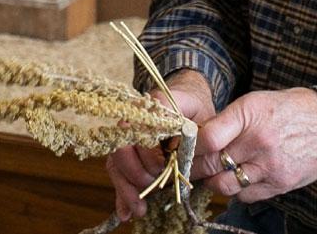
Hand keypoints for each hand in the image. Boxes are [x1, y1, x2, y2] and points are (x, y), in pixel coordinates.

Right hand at [106, 70, 215, 219]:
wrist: (188, 103)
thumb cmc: (195, 109)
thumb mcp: (201, 115)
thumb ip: (194, 130)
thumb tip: (180, 154)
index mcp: (153, 106)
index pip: (140, 126)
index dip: (148, 150)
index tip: (162, 166)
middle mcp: (134, 119)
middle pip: (121, 147)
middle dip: (136, 171)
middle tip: (154, 183)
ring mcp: (127, 137)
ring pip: (116, 163)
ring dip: (127, 188)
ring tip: (140, 209)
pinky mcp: (128, 154)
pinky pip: (118, 173)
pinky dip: (122, 194)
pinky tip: (127, 212)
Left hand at [190, 87, 316, 203]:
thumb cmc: (286, 110)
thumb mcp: (254, 102)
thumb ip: (227, 121)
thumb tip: (197, 137)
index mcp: (250, 114)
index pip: (208, 138)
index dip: (190, 145)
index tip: (183, 146)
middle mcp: (259, 142)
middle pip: (212, 164)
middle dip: (194, 167)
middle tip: (186, 165)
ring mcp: (270, 167)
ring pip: (225, 185)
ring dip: (213, 181)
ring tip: (210, 173)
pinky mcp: (279, 185)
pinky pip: (246, 196)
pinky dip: (236, 190)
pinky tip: (236, 178)